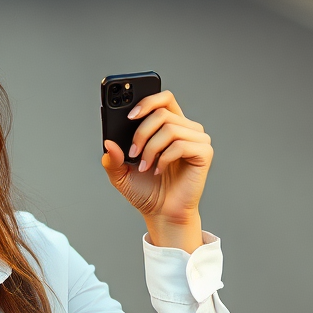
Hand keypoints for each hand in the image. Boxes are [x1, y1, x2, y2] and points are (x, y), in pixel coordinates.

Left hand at [101, 91, 212, 249]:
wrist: (161, 214)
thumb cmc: (146, 192)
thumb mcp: (121, 174)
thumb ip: (113, 158)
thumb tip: (108, 143)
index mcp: (170, 126)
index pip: (164, 98)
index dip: (147, 100)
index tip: (129, 116)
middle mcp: (186, 129)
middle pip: (162, 112)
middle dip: (141, 133)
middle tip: (132, 154)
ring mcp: (197, 140)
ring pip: (170, 128)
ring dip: (151, 148)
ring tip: (144, 167)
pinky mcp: (204, 153)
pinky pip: (181, 144)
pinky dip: (164, 158)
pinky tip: (159, 170)